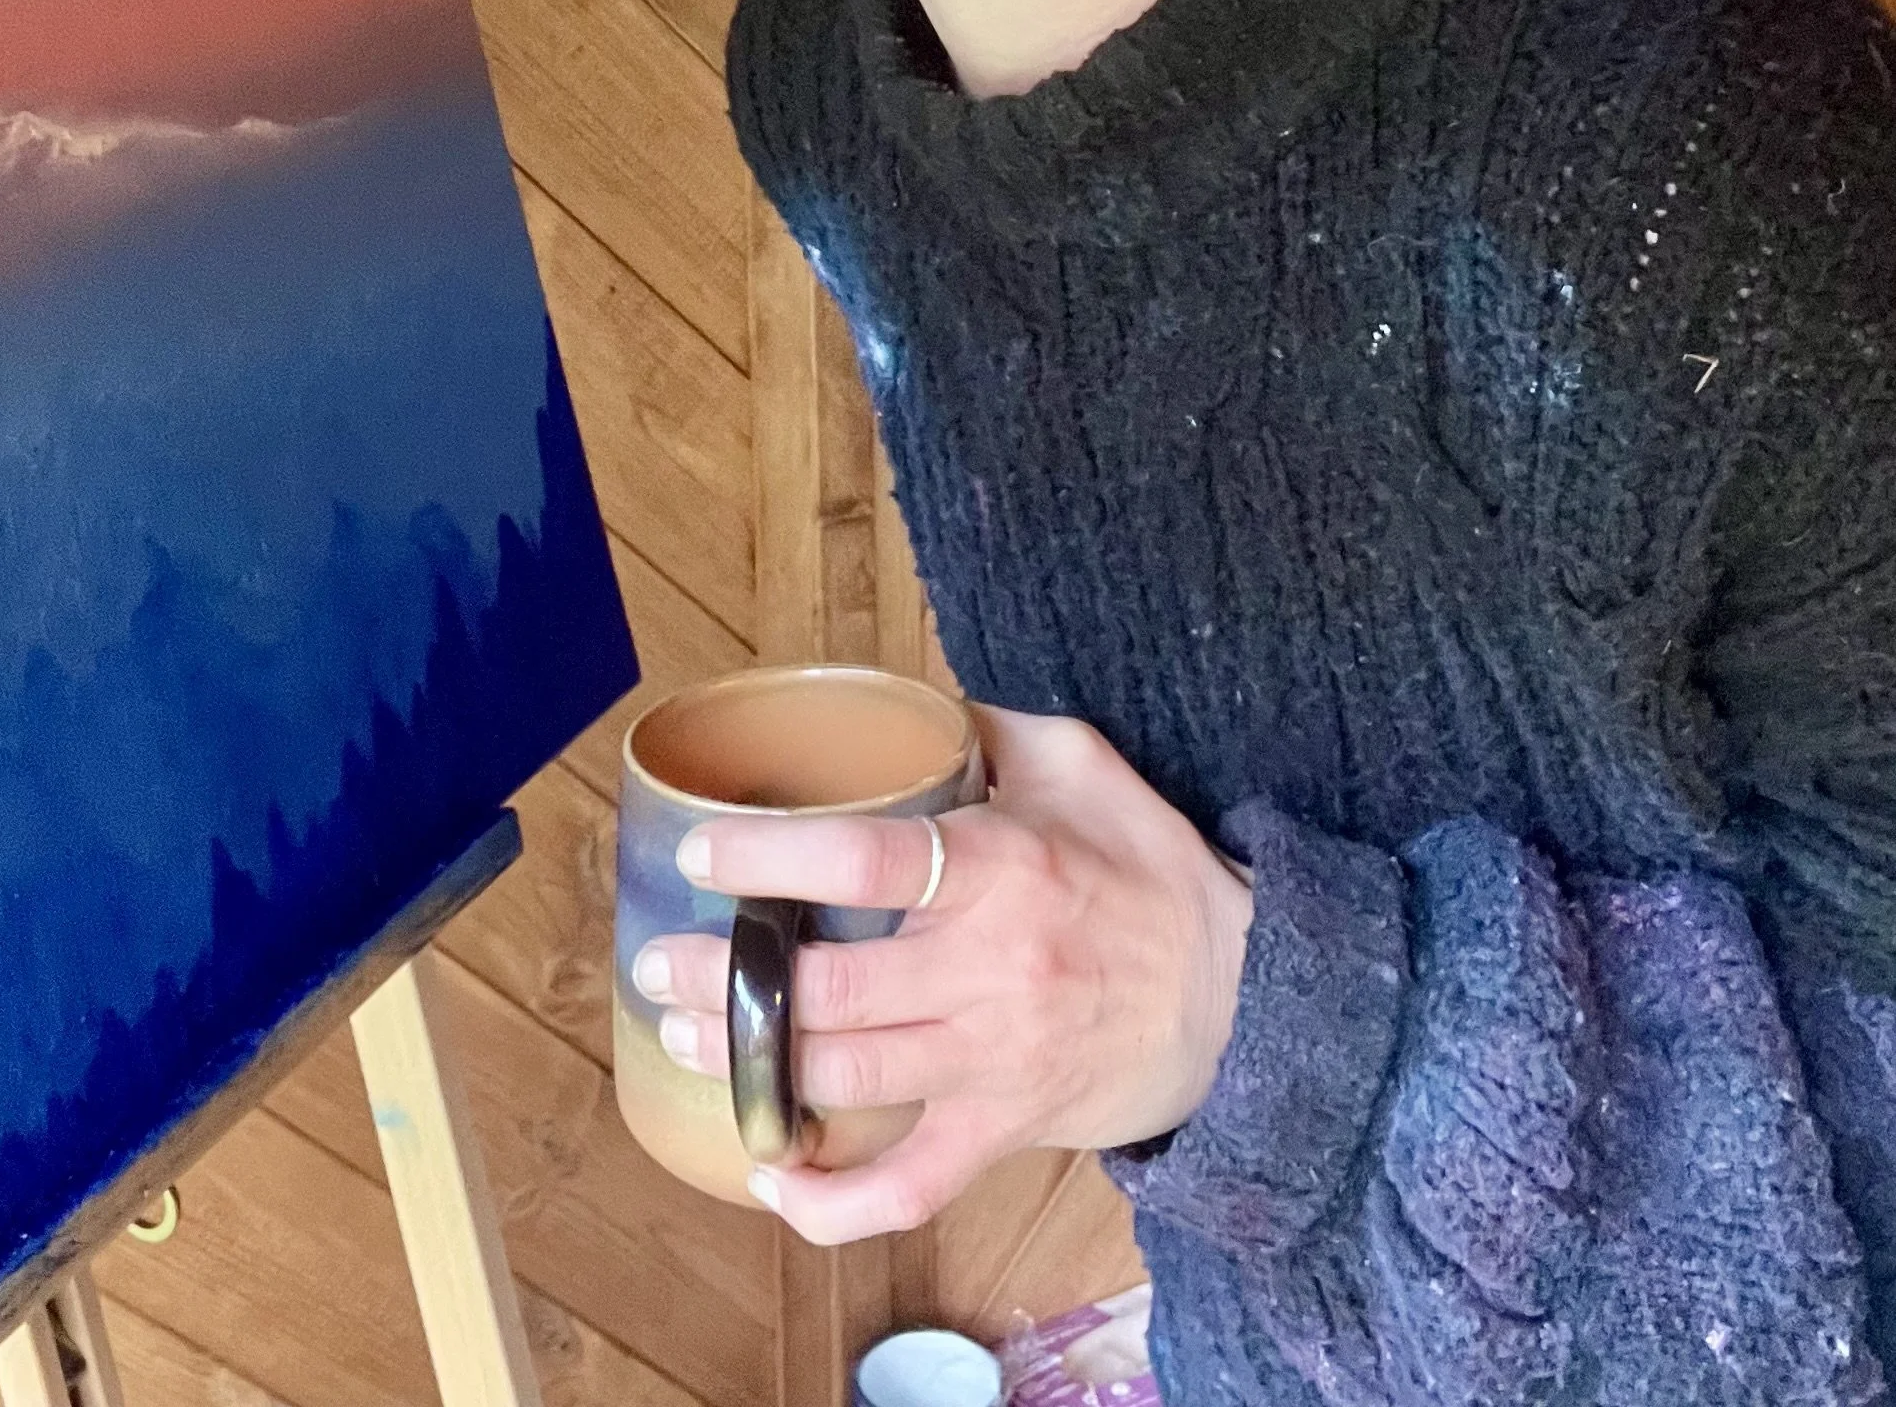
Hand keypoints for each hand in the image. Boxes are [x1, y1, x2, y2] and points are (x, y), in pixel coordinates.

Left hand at [628, 703, 1254, 1244]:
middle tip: (659, 960)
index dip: (771, 856)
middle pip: (831, 985)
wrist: (1245, 998)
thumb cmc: (1153, 869)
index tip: (704, 849)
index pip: (865, 860)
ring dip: (753, 1064)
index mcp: (1002, 867)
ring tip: (685, 1033)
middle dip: (730, 977)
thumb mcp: (1084, 763)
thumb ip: (991, 727)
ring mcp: (993, 1061)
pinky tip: (770, 1175)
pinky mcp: (1004, 1132)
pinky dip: (834, 1202)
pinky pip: (909, 1187)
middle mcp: (988, 970)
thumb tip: (908, 703)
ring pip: (848, 1076)